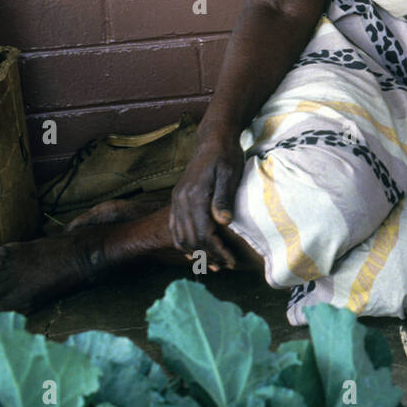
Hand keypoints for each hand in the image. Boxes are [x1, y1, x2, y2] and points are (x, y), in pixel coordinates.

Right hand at [169, 129, 244, 270]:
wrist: (213, 139)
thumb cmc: (226, 155)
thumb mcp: (230, 173)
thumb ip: (224, 197)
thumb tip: (223, 222)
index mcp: (194, 195)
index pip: (203, 234)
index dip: (217, 251)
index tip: (231, 261)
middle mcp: (181, 200)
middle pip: (191, 239)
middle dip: (209, 256)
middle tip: (227, 266)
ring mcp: (177, 200)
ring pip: (181, 237)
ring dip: (196, 254)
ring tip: (214, 264)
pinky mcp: (177, 200)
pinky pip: (175, 228)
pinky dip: (183, 243)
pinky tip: (194, 253)